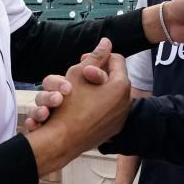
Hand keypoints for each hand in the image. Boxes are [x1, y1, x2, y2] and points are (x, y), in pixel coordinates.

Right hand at [24, 39, 131, 175]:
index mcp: (121, 87)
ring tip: (73, 94)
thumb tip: (107, 42)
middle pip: (111, 78)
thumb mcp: (79, 74)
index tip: (83, 63)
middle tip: (76, 77)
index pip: (116, 60)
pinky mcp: (109, 131)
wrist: (59, 141)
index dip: (99, 57)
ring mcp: (118, 120)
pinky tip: (77, 107)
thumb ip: (96, 56)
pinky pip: (102, 112)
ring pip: (105, 96)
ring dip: (91, 91)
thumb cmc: (67, 104)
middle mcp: (124, 104)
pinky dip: (91, 106)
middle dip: (92, 75)